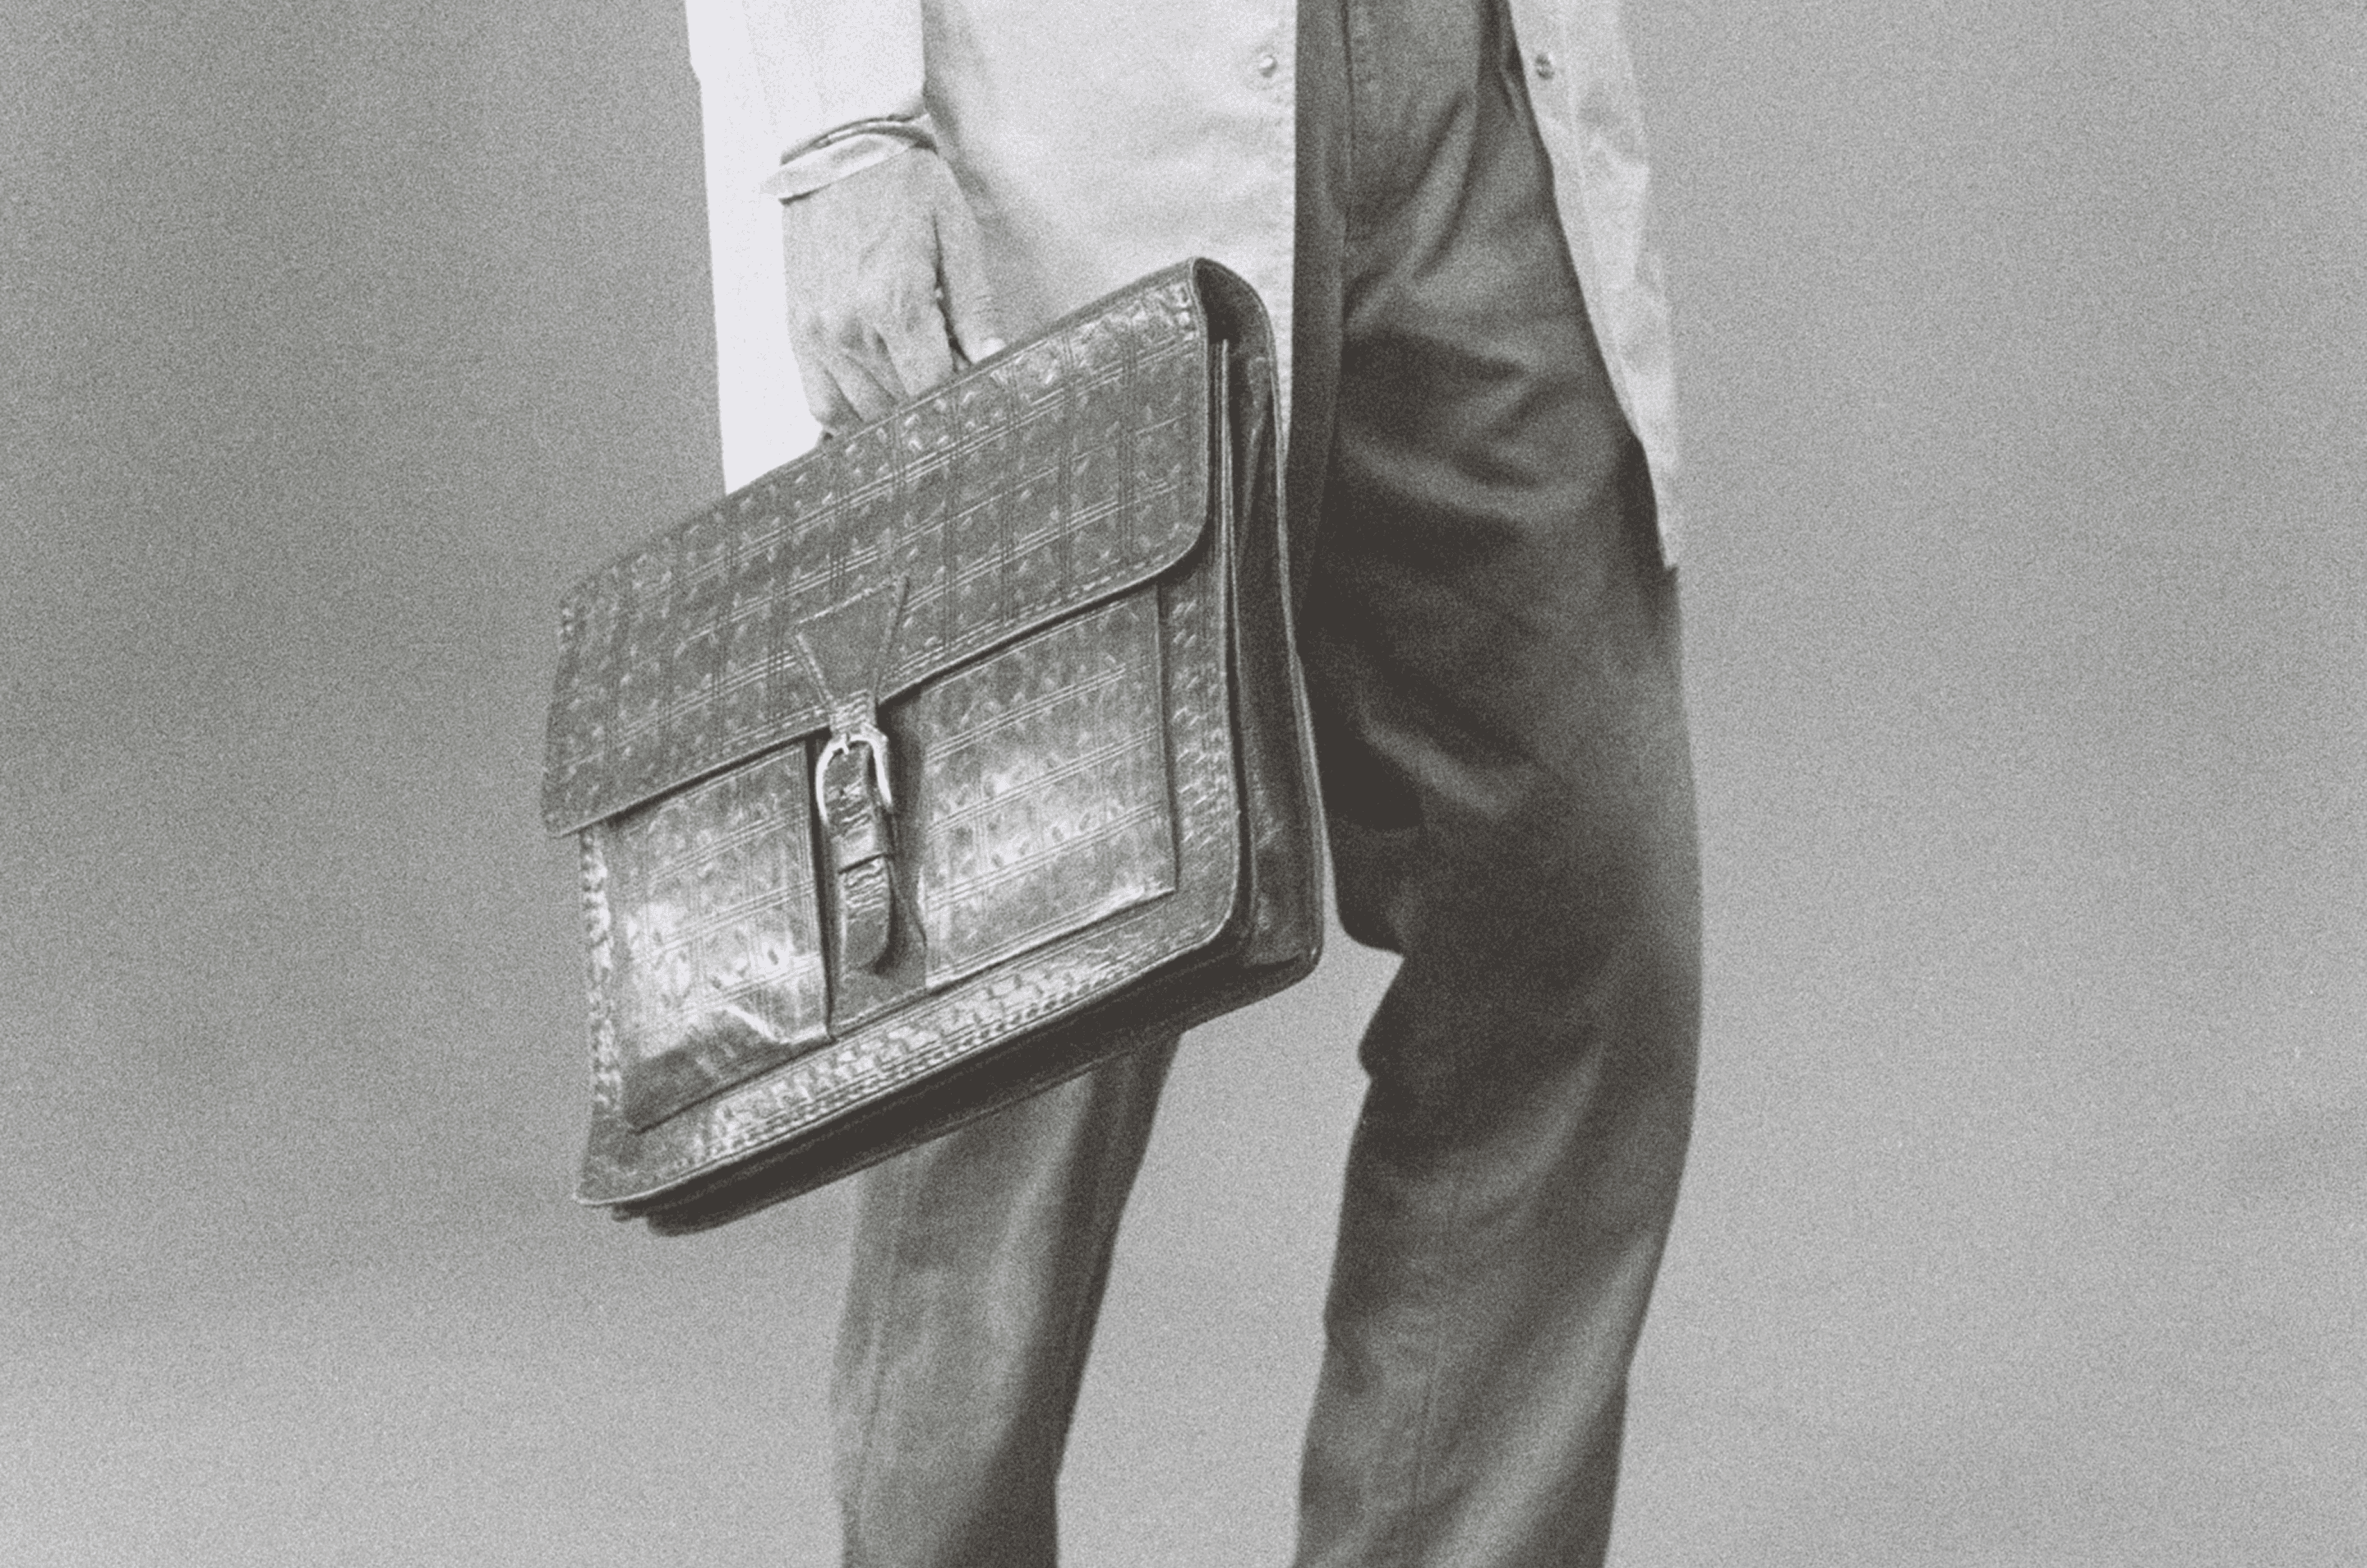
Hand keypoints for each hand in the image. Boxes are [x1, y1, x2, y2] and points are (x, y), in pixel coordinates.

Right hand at [779, 147, 1005, 435]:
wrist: (838, 148)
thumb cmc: (903, 185)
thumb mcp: (957, 235)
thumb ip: (976, 308)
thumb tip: (997, 362)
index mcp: (895, 304)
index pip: (935, 389)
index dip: (961, 397)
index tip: (975, 387)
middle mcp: (850, 328)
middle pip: (902, 405)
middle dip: (933, 401)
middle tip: (952, 376)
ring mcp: (818, 334)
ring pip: (864, 413)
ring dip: (896, 411)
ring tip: (916, 379)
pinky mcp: (798, 331)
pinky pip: (822, 403)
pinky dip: (851, 416)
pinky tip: (877, 400)